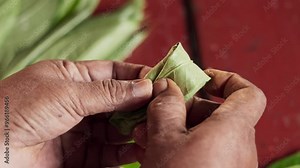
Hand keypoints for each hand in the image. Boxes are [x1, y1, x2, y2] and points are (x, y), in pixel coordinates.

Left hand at [0, 60, 152, 167]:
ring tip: (153, 129)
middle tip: (161, 108)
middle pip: (119, 102)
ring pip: (117, 128)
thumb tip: (144, 87)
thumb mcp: (67, 93)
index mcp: (73, 78)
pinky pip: (110, 152)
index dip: (136, 76)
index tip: (159, 80)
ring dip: (136, 129)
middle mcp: (79, 103)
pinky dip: (126, 150)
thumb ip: (109, 92)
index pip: (113, 73)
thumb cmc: (19, 109)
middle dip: (140, 105)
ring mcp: (81, 130)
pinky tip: (139, 146)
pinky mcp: (80, 155)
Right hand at [133, 69, 266, 167]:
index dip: (226, 79)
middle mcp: (238, 147)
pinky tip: (155, 150)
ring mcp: (230, 164)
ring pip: (205, 134)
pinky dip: (182, 146)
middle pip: (216, 112)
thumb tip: (167, 87)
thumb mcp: (164, 139)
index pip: (247, 93)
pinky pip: (204, 152)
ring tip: (146, 133)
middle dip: (183, 108)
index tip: (201, 79)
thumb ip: (166, 106)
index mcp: (232, 129)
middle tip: (154, 111)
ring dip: (176, 128)